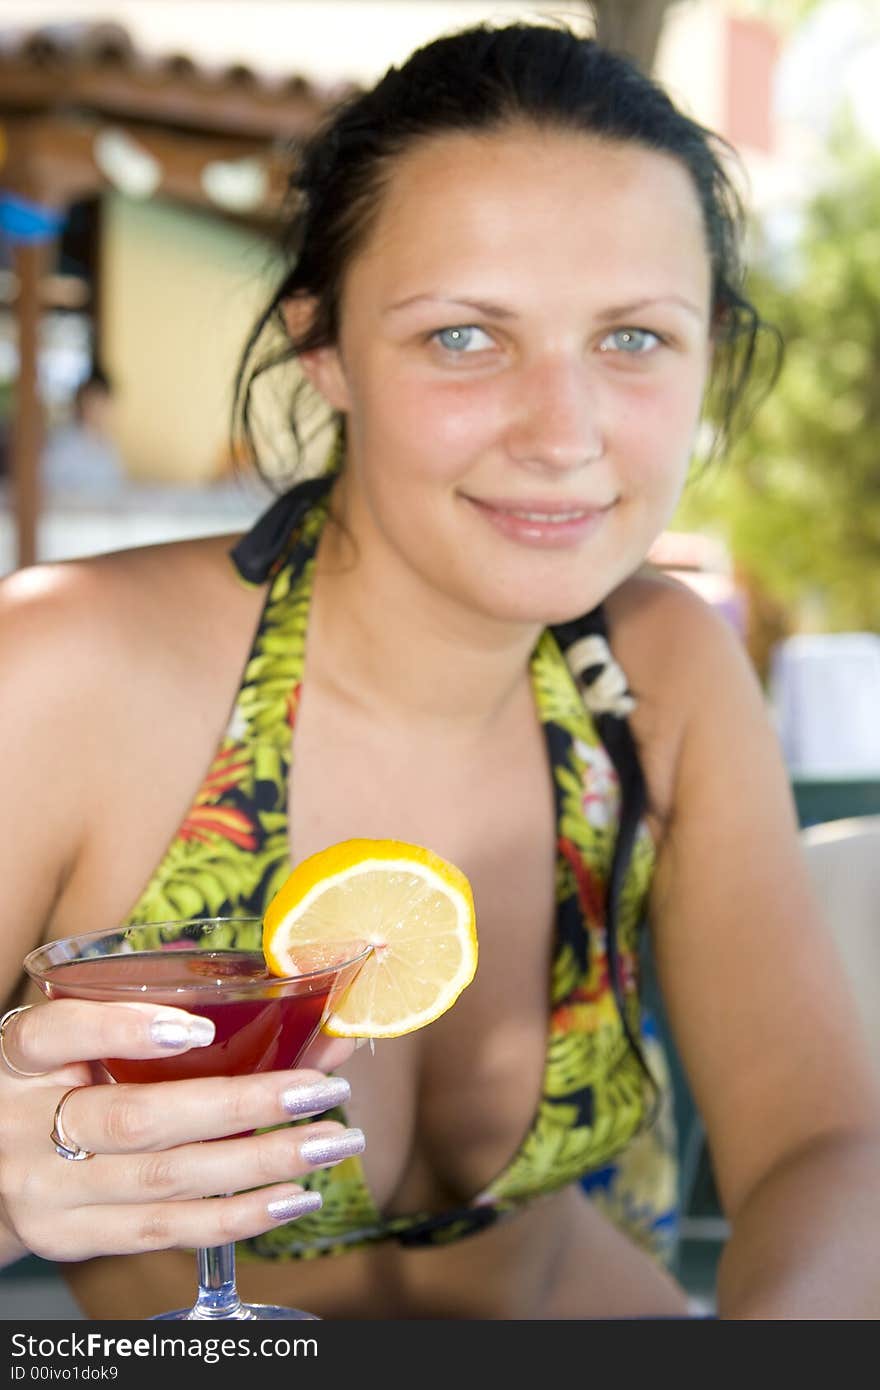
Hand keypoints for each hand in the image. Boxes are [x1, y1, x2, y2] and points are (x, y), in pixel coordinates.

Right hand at [0, 1000, 362, 1264]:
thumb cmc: (55, 1085)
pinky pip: (164, 1233)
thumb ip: (151, 1015)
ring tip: (331, 1142)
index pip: (56, 1034)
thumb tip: (290, 1001)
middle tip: (321, 1087)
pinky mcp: (75, 1237)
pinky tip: (293, 1196)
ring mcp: (49, 1192)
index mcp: (21, 1059)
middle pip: (137, 1119)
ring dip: (261, 1161)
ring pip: (165, 1180)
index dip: (126, 1029)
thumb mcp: (74, 1043)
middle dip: (243, 1102)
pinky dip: (237, 1216)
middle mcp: (27, 1126)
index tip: (198, 1026)